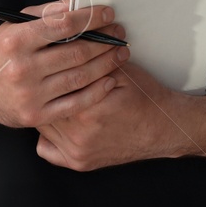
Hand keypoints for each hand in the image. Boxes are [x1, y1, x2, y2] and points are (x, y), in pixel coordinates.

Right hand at [0, 1, 127, 128]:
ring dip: (106, 64)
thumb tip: (77, 4)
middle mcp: (22, 68)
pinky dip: (96, 91)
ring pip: (79, 77)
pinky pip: (75, 103)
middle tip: (120, 34)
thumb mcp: (14, 26)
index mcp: (16, 41)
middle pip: (76, 52)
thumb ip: (46, 14)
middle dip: (105, 41)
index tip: (108, 14)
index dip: (91, 18)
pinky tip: (109, 80)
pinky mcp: (36, 115)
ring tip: (120, 53)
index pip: (64, 25)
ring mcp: (29, 95)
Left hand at [35, 62, 196, 170]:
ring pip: (42, 127)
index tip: (45, 64)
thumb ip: (92, 61)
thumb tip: (67, 43)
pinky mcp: (78, 163)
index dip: (47, 72)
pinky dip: (48, 137)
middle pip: (42, 107)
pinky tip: (57, 122)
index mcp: (86, 109)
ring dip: (44, 110)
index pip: (49, 87)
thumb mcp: (121, 71)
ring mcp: (76, 152)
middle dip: (43, 91)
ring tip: (50, 95)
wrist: (163, 128)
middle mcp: (77, 135)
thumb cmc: (144, 99)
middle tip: (44, 78)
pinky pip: (46, 150)